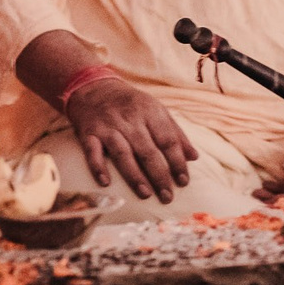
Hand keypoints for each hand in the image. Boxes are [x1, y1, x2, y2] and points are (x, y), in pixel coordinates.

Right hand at [64, 75, 194, 204]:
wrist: (94, 87)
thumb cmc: (131, 104)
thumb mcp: (156, 110)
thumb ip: (175, 133)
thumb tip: (194, 157)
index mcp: (150, 112)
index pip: (167, 140)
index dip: (177, 162)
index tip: (183, 181)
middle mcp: (130, 119)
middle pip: (147, 150)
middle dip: (159, 175)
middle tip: (167, 197)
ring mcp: (108, 126)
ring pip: (123, 153)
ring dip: (134, 175)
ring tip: (146, 194)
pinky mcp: (88, 133)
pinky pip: (92, 151)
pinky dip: (98, 167)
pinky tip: (105, 183)